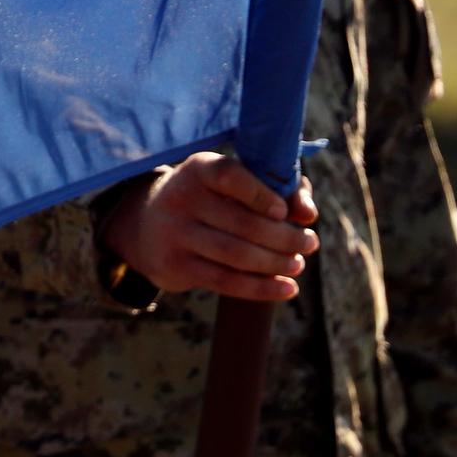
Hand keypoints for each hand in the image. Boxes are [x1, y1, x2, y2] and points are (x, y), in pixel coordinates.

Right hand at [97, 153, 318, 301]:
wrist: (147, 224)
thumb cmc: (207, 199)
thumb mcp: (230, 184)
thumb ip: (275, 189)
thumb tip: (308, 213)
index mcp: (198, 168)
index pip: (229, 176)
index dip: (260, 194)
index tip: (285, 211)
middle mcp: (182, 197)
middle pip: (242, 223)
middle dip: (285, 237)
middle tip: (310, 243)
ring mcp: (175, 233)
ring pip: (236, 255)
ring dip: (276, 263)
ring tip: (298, 264)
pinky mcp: (175, 266)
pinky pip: (225, 281)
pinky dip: (261, 288)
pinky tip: (287, 288)